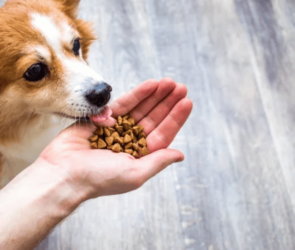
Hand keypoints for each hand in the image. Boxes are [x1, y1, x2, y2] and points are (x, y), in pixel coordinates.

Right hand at [40, 78, 192, 198]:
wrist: (64, 173)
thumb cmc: (99, 179)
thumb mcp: (135, 174)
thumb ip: (158, 161)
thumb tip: (180, 155)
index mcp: (140, 155)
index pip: (163, 133)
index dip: (175, 118)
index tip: (187, 102)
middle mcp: (130, 140)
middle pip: (154, 118)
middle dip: (167, 102)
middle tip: (181, 87)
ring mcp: (117, 128)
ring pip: (141, 108)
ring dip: (155, 95)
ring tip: (169, 82)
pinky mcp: (103, 118)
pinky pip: (124, 103)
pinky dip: (137, 94)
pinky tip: (151, 84)